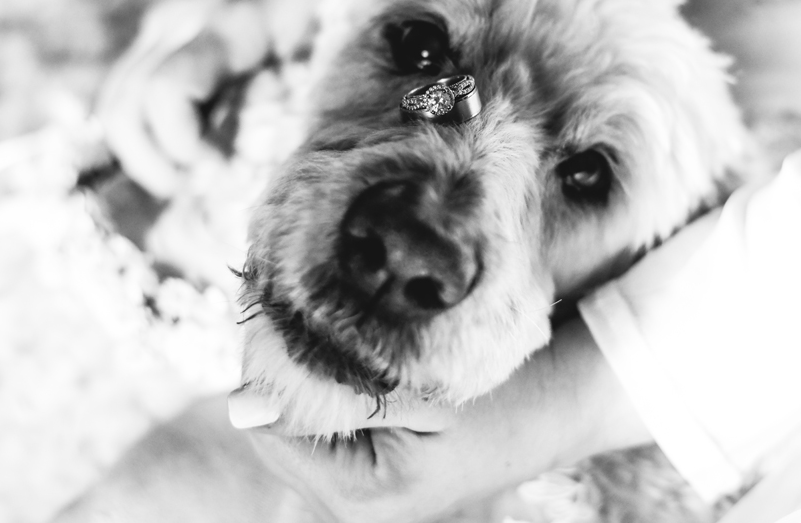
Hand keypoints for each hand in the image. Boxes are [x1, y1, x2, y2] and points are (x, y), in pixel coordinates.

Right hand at [99, 0, 396, 197]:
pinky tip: (181, 154)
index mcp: (230, 23)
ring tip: (185, 180)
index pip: (168, 88)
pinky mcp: (156, 36)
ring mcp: (162, 26)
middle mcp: (181, 21)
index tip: (212, 170)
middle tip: (194, 188)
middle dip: (151, 161)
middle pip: (125, 103)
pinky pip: (125, 90)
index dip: (176, 141)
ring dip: (140, 152)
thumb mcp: (332, 34)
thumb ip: (314, 88)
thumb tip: (304, 163)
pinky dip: (141, 131)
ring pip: (116, 99)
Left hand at [234, 319, 651, 522]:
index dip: (269, 360)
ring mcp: (357, 496)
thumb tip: (239, 401)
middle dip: (284, 366)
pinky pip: (319, 424)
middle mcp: (348, 510)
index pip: (268, 424)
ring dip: (304, 372)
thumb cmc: (504, 393)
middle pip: (273, 426)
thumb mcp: (424, 387)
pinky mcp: (367, 474)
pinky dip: (326, 384)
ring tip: (328, 322)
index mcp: (358, 498)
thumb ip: (337, 393)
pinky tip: (348, 352)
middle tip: (299, 300)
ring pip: (294, 421)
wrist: (561, 405)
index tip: (280, 299)